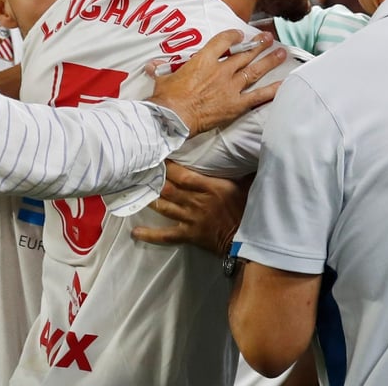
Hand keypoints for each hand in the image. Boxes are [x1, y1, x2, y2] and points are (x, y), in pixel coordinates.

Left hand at [131, 162, 249, 256]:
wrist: (248, 240)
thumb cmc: (249, 210)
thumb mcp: (250, 185)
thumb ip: (246, 168)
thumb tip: (252, 147)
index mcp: (211, 188)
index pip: (184, 175)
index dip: (169, 167)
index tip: (159, 157)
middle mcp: (197, 202)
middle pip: (169, 189)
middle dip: (155, 179)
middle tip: (141, 170)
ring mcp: (190, 219)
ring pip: (164, 207)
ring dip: (150, 199)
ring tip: (136, 190)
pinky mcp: (188, 235)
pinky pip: (165, 236)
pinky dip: (150, 234)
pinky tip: (135, 232)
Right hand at [148, 29, 284, 134]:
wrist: (174, 118)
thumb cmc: (166, 98)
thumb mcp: (162, 78)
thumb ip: (161, 69)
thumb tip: (151, 65)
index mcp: (203, 60)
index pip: (223, 41)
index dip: (233, 36)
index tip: (240, 35)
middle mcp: (221, 70)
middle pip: (244, 54)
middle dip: (258, 45)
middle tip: (269, 38)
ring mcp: (231, 87)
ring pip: (254, 70)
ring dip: (269, 61)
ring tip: (281, 53)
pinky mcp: (236, 104)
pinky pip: (258, 96)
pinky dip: (272, 90)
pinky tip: (284, 84)